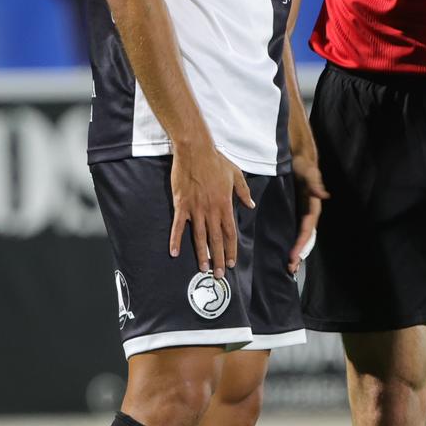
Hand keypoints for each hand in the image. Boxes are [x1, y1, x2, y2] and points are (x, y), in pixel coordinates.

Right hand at [170, 146, 253, 273]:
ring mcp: (195, 209)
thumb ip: (243, 192)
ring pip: (199, 236)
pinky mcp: (181, 205)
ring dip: (201, 254)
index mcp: (225, 205)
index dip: (231, 249)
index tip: (231, 262)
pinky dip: (175, 240)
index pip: (230, 232)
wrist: (195, 151)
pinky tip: (174, 253)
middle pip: (216, 239)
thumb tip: (250, 205)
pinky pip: (178, 226)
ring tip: (203, 268)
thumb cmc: (216, 161)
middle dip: (218, 258)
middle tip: (218, 274)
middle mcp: (211, 210)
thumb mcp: (236, 174)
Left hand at [287, 143, 329, 273]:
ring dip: (297, 251)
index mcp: (313, 207)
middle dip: (300, 253)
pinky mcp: (296, 210)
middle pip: (306, 237)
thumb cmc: (304, 165)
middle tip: (291, 268)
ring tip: (290, 266)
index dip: (301, 243)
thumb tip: (323, 195)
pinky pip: (295, 230)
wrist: (299, 158)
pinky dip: (293, 241)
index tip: (294, 256)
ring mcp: (303, 213)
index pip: (307, 229)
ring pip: (302, 236)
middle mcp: (309, 213)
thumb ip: (314, 184)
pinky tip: (287, 251)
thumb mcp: (308, 172)